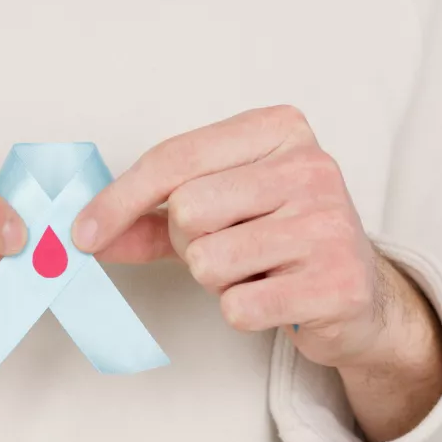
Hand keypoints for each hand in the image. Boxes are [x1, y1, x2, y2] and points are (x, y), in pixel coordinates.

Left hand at [74, 106, 441, 441]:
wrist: (357, 294)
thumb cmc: (275, 239)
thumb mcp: (215, 211)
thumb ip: (148, 218)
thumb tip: (84, 236)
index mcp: (278, 129)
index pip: (173, 159)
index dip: (118, 201)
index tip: (83, 234)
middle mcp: (311, 166)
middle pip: (187, 211)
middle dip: (189, 243)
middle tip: (228, 246)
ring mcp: (329, 224)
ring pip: (208, 262)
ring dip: (216, 281)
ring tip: (256, 271)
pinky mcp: (337, 284)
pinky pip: (238, 307)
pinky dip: (243, 311)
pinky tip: (276, 298)